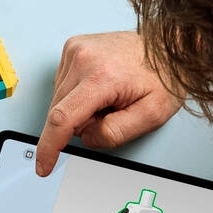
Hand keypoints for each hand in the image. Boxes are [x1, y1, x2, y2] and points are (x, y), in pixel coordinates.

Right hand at [35, 30, 180, 174]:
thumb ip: (116, 133)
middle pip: (60, 111)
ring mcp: (75, 49)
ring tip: (109, 95)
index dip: (49, 146)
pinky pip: (63, 84)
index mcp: (102, 76)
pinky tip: (100, 85)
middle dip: (83, 122)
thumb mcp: (152, 115)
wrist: (169, 48)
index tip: (44, 164)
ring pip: (60, 100)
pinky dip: (78, 93)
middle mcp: (82, 58)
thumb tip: (87, 136)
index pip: (62, 118)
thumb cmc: (164, 76)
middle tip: (112, 110)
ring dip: (80, 107)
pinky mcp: (73, 47)